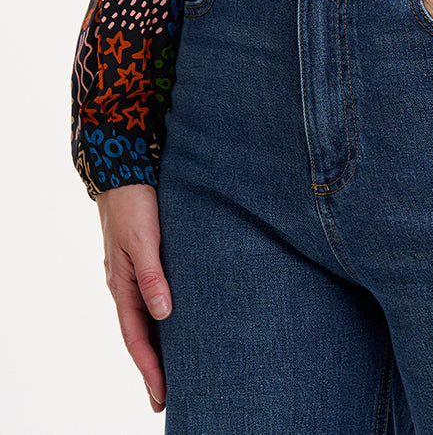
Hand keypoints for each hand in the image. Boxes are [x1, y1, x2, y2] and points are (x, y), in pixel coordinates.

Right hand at [96, 182, 170, 412]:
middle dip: (153, 367)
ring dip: (158, 345)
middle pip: (140, 335)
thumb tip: (164, 315)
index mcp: (122, 284)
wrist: (125, 168)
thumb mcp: (143, 240)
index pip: (136, 337)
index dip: (149, 367)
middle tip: (166, 399)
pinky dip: (162, 319)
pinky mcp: (145, 260)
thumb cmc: (135, 202)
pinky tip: (175, 325)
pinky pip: (152, 299)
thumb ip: (153, 277)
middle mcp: (127, 284)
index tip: (162, 395)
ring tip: (174, 371)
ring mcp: (134, 273)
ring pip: (146, 319)